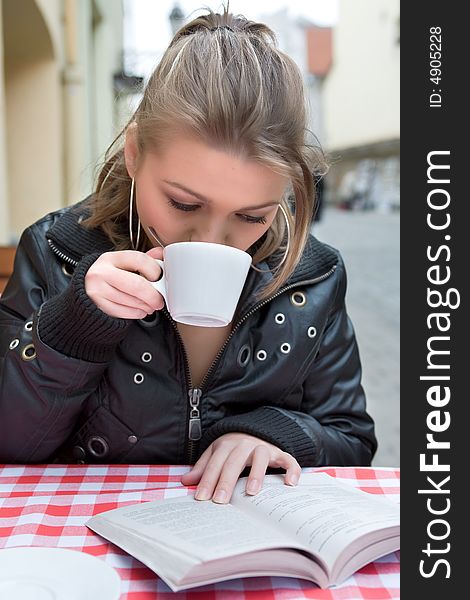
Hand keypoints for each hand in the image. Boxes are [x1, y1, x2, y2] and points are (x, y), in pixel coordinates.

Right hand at [85, 247, 164, 318]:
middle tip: (159, 300)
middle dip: (153, 295)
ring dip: (146, 306)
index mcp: (111, 258)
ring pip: (132, 301)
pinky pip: (124, 312)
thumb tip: (160, 253)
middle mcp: (102, 272)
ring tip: (150, 306)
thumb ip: (141, 260)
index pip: (139, 260)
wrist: (84, 289)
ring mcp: (97, 290)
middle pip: (137, 285)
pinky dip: (136, 313)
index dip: (155, 270)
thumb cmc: (108, 276)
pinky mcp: (97, 306)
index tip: (160, 278)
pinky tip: (140, 310)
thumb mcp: (122, 264)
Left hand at [180, 432, 300, 503]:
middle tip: (220, 501)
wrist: (256, 431)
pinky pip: (288, 460)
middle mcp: (246, 444)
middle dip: (227, 481)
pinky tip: (289, 484)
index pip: (216, 463)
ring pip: (261, 457)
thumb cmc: (233, 449)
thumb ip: (203, 468)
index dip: (208, 480)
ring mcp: (264, 448)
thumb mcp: (216, 454)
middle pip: (235, 461)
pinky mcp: (280, 453)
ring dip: (257, 474)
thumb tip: (185, 481)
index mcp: (227, 445)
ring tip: (251, 493)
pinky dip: (291, 470)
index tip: (201, 498)